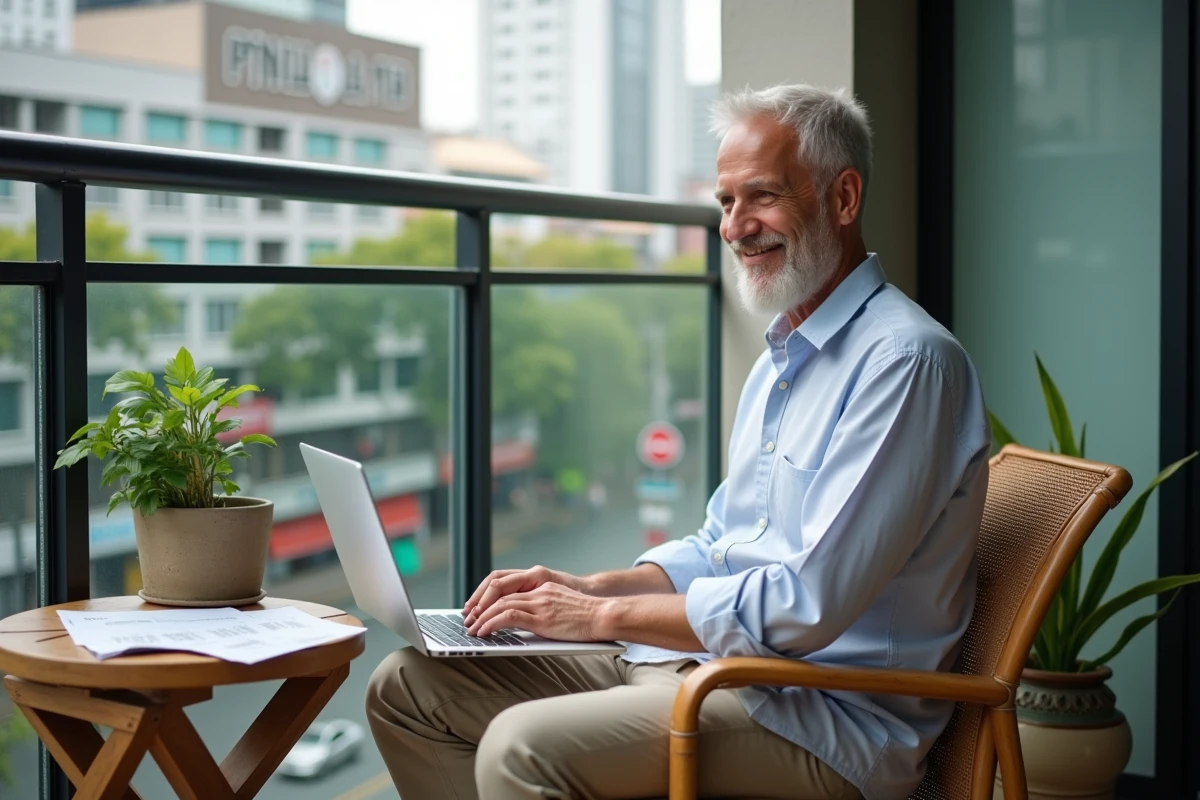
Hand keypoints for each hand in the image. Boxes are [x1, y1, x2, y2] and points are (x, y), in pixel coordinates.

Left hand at [462, 565, 588, 625]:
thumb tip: (525, 623)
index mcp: (543, 587)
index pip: (508, 587)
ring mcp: (539, 603)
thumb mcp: (562, 608)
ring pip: (500, 605)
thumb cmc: (588, 618)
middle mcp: (538, 592)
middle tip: (469, 620)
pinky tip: (484, 633)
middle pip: (500, 594)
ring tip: (473, 630)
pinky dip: (492, 624)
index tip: (478, 609)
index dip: (489, 597)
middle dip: (480, 608)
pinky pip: (508, 616)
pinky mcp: (541, 618)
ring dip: (482, 618)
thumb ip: (544, 609)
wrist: (604, 615)